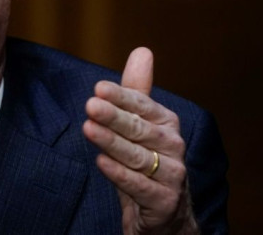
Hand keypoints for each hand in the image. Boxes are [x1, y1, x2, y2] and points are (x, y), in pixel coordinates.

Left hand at [82, 48, 196, 233]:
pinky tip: (101, 162)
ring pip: (138, 156)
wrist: (163, 212)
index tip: (99, 88)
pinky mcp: (164, 201)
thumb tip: (142, 50)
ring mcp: (172, 175)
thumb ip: (136, 90)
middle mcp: (173, 146)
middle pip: (139, 129)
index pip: (142, 106)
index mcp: (166, 123)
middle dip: (114, 117)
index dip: (121, 97)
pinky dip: (120, 174)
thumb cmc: (146, 161)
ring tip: (88, 129)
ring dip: (112, 142)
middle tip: (90, 105)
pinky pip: (140, 186)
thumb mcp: (139, 124)